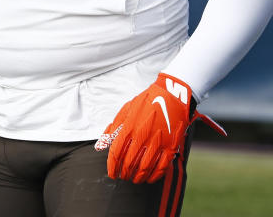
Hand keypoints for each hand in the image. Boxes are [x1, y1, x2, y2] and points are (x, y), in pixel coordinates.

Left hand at [95, 73, 224, 183]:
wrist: (172, 94)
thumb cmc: (146, 102)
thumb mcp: (126, 110)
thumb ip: (113, 128)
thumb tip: (100, 145)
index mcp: (129, 127)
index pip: (116, 153)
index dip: (112, 167)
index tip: (112, 174)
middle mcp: (142, 136)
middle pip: (129, 163)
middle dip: (124, 173)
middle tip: (123, 177)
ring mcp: (157, 141)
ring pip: (144, 167)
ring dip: (138, 177)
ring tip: (134, 179)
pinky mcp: (171, 145)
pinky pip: (161, 166)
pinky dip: (154, 176)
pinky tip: (149, 179)